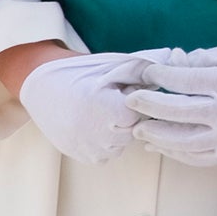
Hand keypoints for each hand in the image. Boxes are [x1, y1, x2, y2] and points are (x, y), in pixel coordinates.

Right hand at [16, 50, 144, 164]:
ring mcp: (85, 146)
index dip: (133, 100)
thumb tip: (177, 59)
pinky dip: (104, 144)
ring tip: (99, 114)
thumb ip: (146, 68)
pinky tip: (92, 126)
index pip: (140, 113)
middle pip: (132, 131)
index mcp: (106, 107)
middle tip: (108, 101)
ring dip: (116, 132)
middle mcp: (95, 131)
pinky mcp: (77, 154)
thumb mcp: (113, 65)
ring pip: (120, 145)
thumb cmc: (80, 72)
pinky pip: (105, 156)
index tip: (119, 91)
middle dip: (126, 117)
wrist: (39, 84)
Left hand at [125, 40, 216, 167]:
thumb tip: (172, 63)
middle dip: (149, 105)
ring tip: (137, 129)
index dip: (160, 76)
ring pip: (183, 141)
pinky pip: (197, 157)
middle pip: (178, 111)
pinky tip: (157, 144)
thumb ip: (203, 58)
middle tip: (130, 100)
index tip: (147, 73)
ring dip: (156, 136)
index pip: (183, 81)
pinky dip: (174, 153)